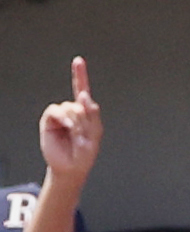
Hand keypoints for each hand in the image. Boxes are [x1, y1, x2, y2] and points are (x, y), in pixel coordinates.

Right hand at [37, 59, 98, 178]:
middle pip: (81, 103)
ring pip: (70, 107)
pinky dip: (64, 118)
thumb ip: (92, 115)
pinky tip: (67, 126)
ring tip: (76, 136)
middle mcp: (73, 110)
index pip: (82, 90)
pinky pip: (56, 111)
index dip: (80, 75)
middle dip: (85, 120)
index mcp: (86, 113)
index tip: (78, 60)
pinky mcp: (50, 119)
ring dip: (76, 122)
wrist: (70, 167)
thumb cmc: (85, 153)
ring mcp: (61, 115)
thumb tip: (84, 95)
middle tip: (84, 136)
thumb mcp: (95, 135)